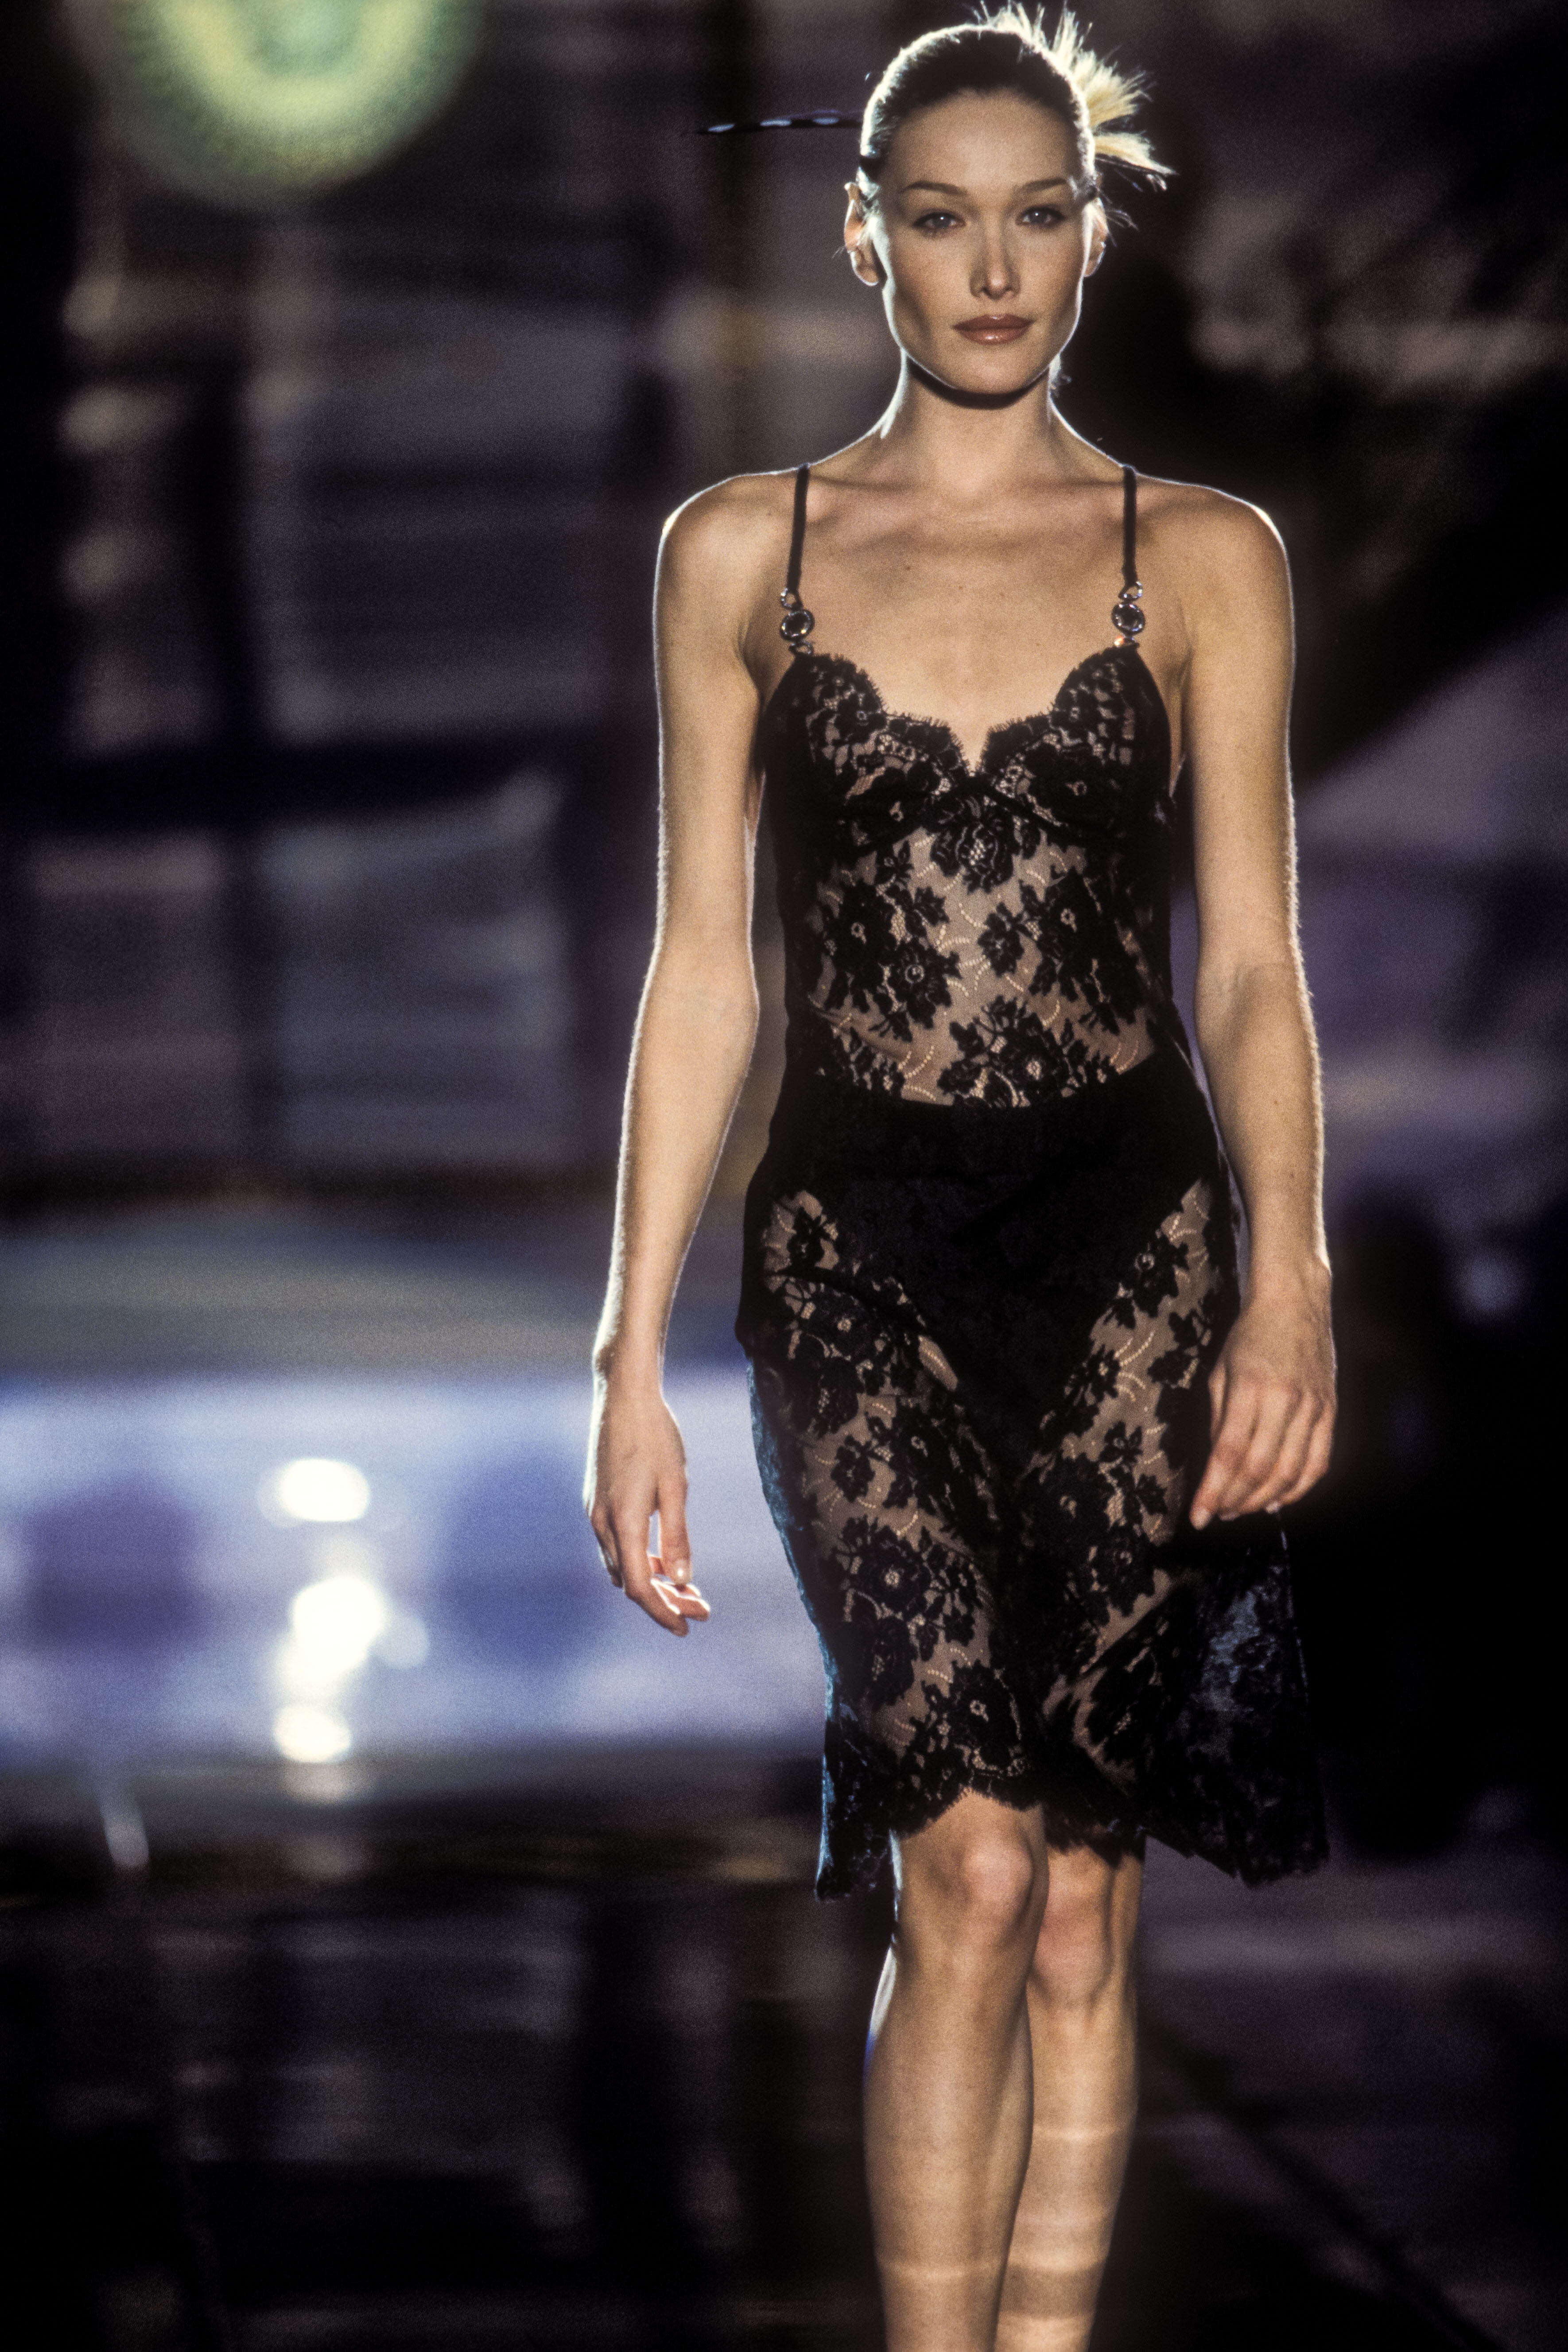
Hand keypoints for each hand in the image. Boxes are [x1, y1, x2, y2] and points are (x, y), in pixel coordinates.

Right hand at [584, 1373, 710, 1635]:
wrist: (623, 1396)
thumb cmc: (655, 1436)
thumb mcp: (675, 1487)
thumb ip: (677, 1535)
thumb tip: (684, 1580)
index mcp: (623, 1522)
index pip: (640, 1587)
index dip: (662, 1612)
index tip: (688, 1627)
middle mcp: (602, 1523)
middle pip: (631, 1581)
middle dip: (665, 1600)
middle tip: (701, 1609)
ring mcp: (596, 1512)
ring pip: (623, 1565)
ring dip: (654, 1581)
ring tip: (688, 1588)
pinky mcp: (597, 1500)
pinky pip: (617, 1545)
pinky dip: (642, 1559)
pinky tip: (666, 1558)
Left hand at [1190, 1267, 1334, 1527]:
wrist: (1295, 1303)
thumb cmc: (1250, 1335)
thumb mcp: (1220, 1371)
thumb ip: (1218, 1419)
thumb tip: (1216, 1466)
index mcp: (1250, 1387)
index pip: (1229, 1453)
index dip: (1213, 1490)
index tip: (1198, 1516)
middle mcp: (1285, 1400)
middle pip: (1259, 1468)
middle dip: (1234, 1500)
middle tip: (1218, 1514)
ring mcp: (1313, 1407)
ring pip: (1290, 1471)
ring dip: (1262, 1499)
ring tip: (1241, 1510)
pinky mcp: (1330, 1411)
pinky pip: (1319, 1462)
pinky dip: (1299, 1488)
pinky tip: (1278, 1499)